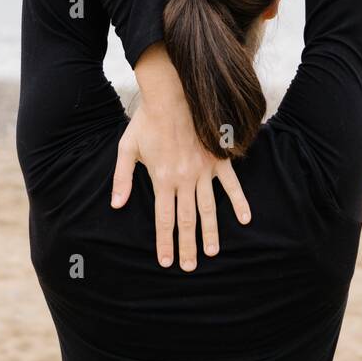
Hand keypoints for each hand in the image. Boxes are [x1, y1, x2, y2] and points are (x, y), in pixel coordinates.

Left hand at [116, 44, 251, 269]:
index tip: (166, 261)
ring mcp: (203, 170)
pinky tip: (245, 219)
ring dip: (210, 232)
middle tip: (189, 267)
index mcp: (161, 179)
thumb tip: (116, 205)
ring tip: (212, 252)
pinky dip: (239, 202)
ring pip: (208, 208)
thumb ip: (122, 178)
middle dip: (187, 246)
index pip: (163, 218)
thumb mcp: (127, 148)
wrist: (172, 93)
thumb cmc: (147, 120)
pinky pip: (231, 185)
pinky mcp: (218, 159)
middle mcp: (183, 179)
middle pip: (186, 220)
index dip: (164, 241)